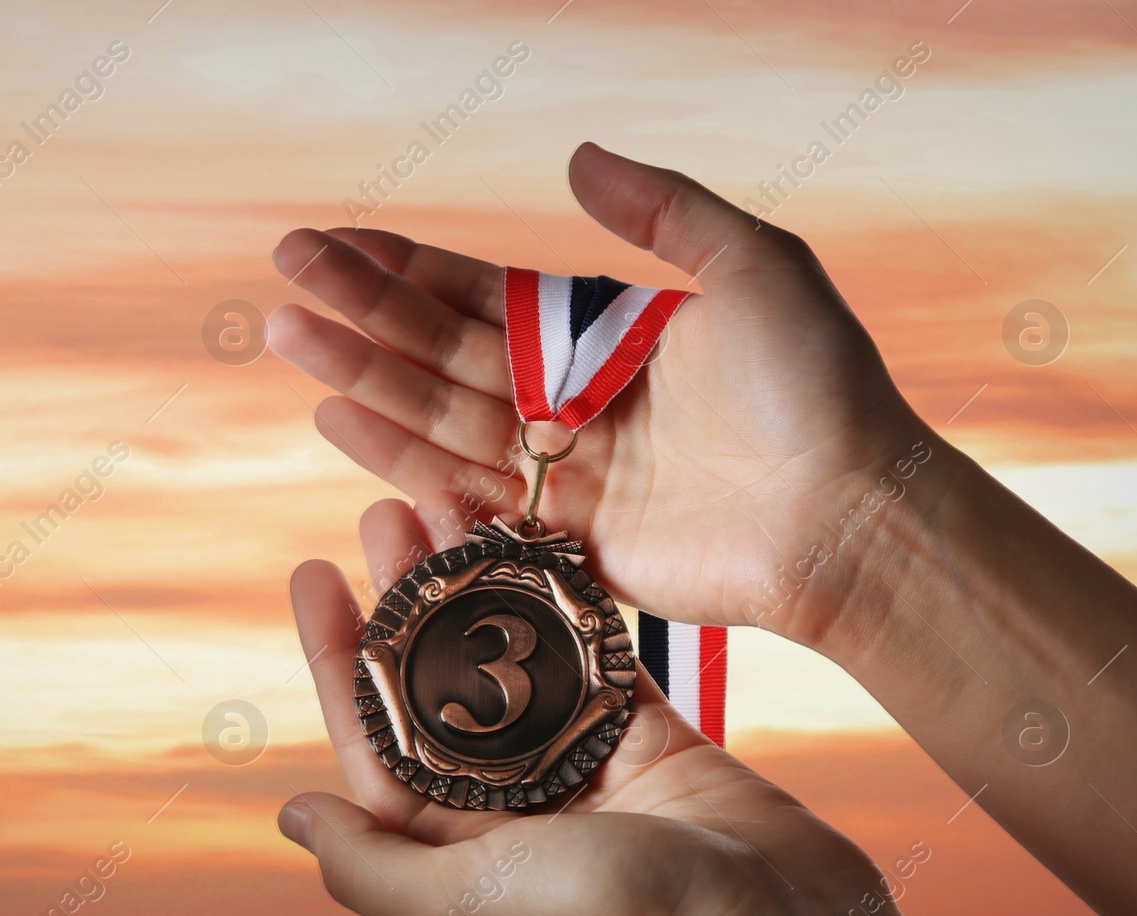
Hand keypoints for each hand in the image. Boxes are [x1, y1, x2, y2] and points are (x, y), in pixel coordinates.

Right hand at [270, 142, 930, 640]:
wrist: (851, 514)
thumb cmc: (820, 386)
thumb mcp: (756, 265)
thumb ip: (664, 211)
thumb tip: (573, 157)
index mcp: (609, 335)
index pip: (487, 295)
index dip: (411, 268)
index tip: (339, 240)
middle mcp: (574, 400)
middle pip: (445, 349)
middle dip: (364, 312)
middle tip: (285, 274)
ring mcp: (563, 471)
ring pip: (441, 415)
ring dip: (364, 377)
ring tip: (289, 336)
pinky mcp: (562, 538)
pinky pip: (467, 491)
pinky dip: (401, 457)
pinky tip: (339, 420)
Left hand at [279, 498, 1019, 915]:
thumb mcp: (457, 906)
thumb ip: (367, 864)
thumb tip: (291, 815)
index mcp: (450, 842)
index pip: (371, 732)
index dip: (337, 653)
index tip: (313, 572)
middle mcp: (506, 798)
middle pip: (439, 677)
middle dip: (407, 596)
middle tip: (388, 512)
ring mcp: (575, 758)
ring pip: (513, 649)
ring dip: (480, 579)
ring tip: (454, 501)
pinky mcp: (642, 728)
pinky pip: (589, 645)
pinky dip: (563, 593)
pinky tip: (536, 534)